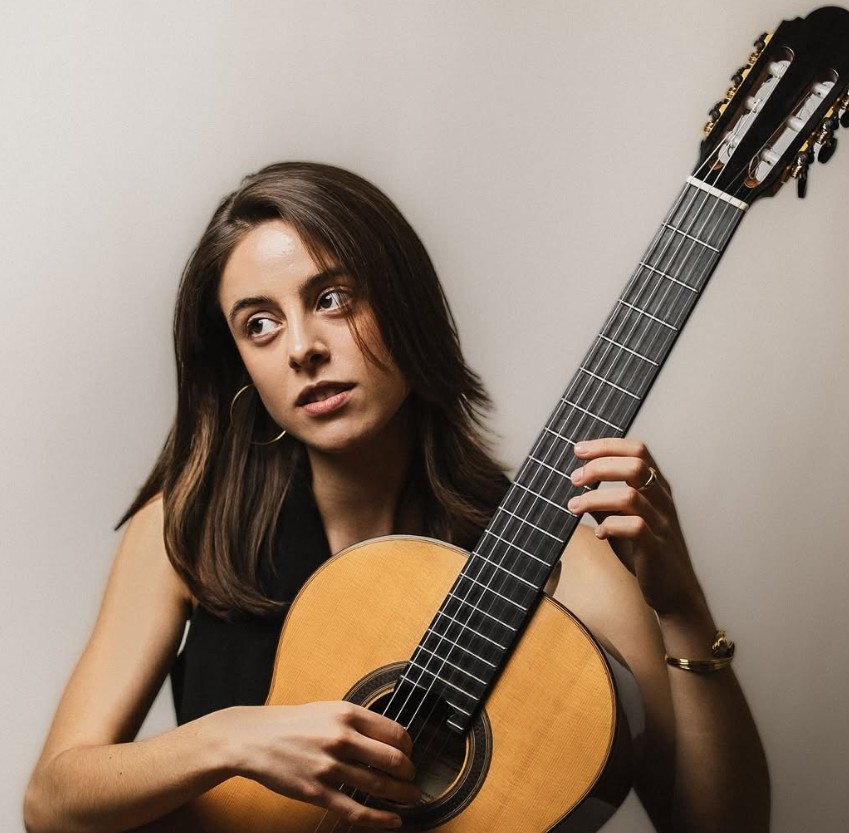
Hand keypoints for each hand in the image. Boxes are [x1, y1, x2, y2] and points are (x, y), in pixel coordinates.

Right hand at [223, 701, 419, 828]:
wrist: (255, 739)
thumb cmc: (293, 724)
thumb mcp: (329, 709)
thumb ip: (357, 722)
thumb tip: (388, 738)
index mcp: (347, 713)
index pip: (394, 732)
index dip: (409, 747)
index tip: (410, 754)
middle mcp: (341, 738)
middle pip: (392, 759)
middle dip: (409, 773)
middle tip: (413, 779)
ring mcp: (329, 766)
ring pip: (378, 786)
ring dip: (401, 795)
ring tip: (410, 798)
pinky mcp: (317, 791)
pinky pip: (355, 810)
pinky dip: (379, 819)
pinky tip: (392, 820)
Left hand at [566, 438, 703, 616]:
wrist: (675, 592)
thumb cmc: (647, 553)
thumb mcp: (623, 521)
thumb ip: (605, 503)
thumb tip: (579, 486)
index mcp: (656, 489)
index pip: (638, 451)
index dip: (607, 446)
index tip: (579, 449)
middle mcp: (662, 501)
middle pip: (635, 466)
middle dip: (599, 466)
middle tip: (575, 478)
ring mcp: (661, 524)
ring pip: (631, 496)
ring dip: (596, 498)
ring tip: (575, 507)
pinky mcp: (656, 547)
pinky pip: (634, 527)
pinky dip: (610, 526)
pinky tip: (598, 534)